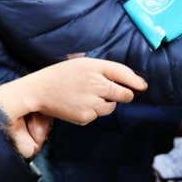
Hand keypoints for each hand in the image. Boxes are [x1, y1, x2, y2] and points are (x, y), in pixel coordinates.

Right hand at [0, 58, 147, 157]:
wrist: (39, 91)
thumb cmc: (64, 74)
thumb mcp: (87, 64)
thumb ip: (111, 71)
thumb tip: (136, 84)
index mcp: (96, 70)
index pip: (124, 77)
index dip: (135, 82)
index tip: (142, 86)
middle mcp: (96, 87)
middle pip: (123, 95)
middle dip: (122, 94)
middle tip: (111, 91)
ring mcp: (91, 105)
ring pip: (111, 107)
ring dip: (105, 102)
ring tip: (86, 95)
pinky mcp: (86, 118)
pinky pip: (98, 115)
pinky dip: (92, 111)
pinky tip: (78, 103)